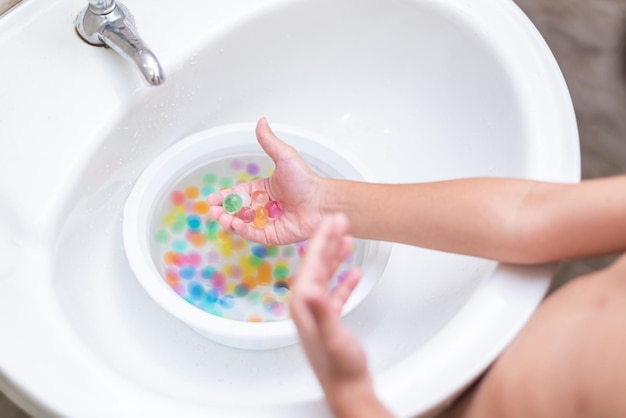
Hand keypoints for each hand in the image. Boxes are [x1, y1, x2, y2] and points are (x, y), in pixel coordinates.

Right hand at [207, 117, 325, 244]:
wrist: (321, 202)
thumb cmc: (306, 181)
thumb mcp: (284, 157)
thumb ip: (269, 142)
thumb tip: (261, 121)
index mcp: (262, 190)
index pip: (237, 194)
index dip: (224, 197)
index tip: (212, 199)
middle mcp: (263, 207)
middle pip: (236, 211)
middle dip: (222, 211)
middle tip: (213, 210)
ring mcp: (266, 223)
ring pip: (241, 224)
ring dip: (228, 221)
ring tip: (220, 217)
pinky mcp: (271, 236)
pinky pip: (253, 235)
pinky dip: (242, 230)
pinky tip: (235, 223)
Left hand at [289, 213, 375, 411]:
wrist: (347, 389)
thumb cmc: (340, 367)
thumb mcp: (333, 336)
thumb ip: (322, 312)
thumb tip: (310, 290)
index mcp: (303, 304)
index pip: (311, 263)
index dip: (321, 239)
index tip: (330, 220)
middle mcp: (306, 305)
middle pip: (316, 265)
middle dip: (327, 241)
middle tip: (339, 220)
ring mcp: (317, 312)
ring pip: (325, 275)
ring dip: (335, 256)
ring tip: (347, 238)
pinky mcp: (330, 319)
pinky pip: (336, 292)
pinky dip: (344, 279)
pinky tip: (353, 272)